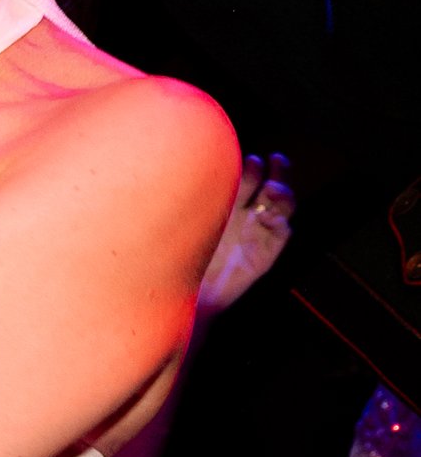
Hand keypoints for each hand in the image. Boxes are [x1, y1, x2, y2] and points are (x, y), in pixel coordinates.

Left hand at [197, 153, 293, 317]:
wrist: (181, 298)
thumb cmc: (172, 257)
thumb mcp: (181, 221)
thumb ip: (192, 199)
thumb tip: (189, 162)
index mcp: (228, 203)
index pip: (250, 176)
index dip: (254, 166)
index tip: (248, 158)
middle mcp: (246, 216)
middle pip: (271, 186)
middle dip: (278, 170)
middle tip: (275, 160)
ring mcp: (256, 234)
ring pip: (282, 207)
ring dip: (283, 195)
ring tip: (272, 190)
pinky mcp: (262, 257)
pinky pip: (281, 237)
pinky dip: (281, 225)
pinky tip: (273, 218)